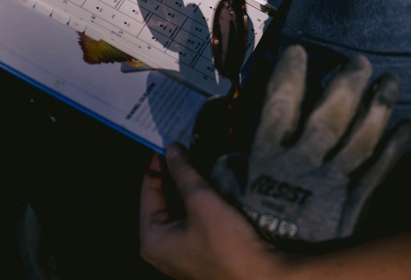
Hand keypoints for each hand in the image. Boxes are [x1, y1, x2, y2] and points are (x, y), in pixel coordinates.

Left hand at [139, 146, 281, 279]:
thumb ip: (183, 172)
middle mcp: (161, 250)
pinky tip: (211, 187)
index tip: (169, 142)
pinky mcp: (200, 256)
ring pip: (179, 212)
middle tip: (186, 149)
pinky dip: (198, 205)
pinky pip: (192, 224)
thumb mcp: (202, 200)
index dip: (158, 164)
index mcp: (152, 239)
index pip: (148, 191)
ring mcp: (181, 256)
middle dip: (174, 175)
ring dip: (188, 189)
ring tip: (200, 162)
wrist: (262, 277)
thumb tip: (172, 149)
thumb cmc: (226, 244)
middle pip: (162, 202)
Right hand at [209, 45, 410, 244]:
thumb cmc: (247, 239)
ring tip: (392, 81)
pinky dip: (395, 150)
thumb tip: (224, 156)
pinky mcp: (352, 208)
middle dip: (346, 85)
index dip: (289, 75)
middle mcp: (301, 166)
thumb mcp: (223, 206)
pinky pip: (378, 174)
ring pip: (360, 140)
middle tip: (359, 60)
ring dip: (378, 109)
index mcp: (267, 160)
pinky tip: (407, 127)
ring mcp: (331, 186)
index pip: (278, 106)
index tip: (298, 50)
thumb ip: (224, 176)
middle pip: (329, 117)